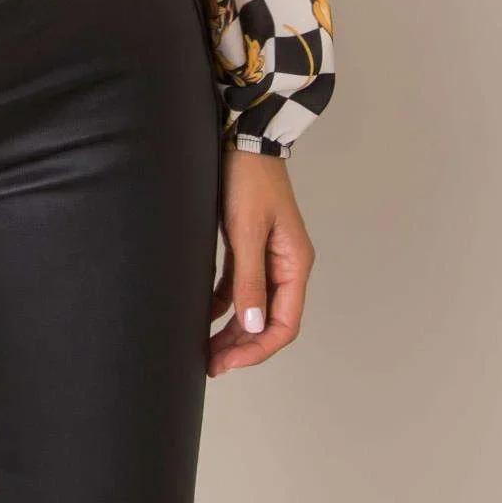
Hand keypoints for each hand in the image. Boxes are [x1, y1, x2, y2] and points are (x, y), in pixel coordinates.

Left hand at [207, 149, 315, 376]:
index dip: (259, 349)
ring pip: (253, 306)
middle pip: (268, 321)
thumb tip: (253, 326)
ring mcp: (267, 257)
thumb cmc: (249, 178)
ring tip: (207, 349)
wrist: (242, 138)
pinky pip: (239, 286)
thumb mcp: (246, 230)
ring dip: (233, 330)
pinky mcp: (249, 246)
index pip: (284, 324)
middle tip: (212, 364)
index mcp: (295, 264)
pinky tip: (207, 316)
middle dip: (242, 346)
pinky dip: (225, 304)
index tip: (229, 362)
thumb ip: (249, 279)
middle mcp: (285, 266)